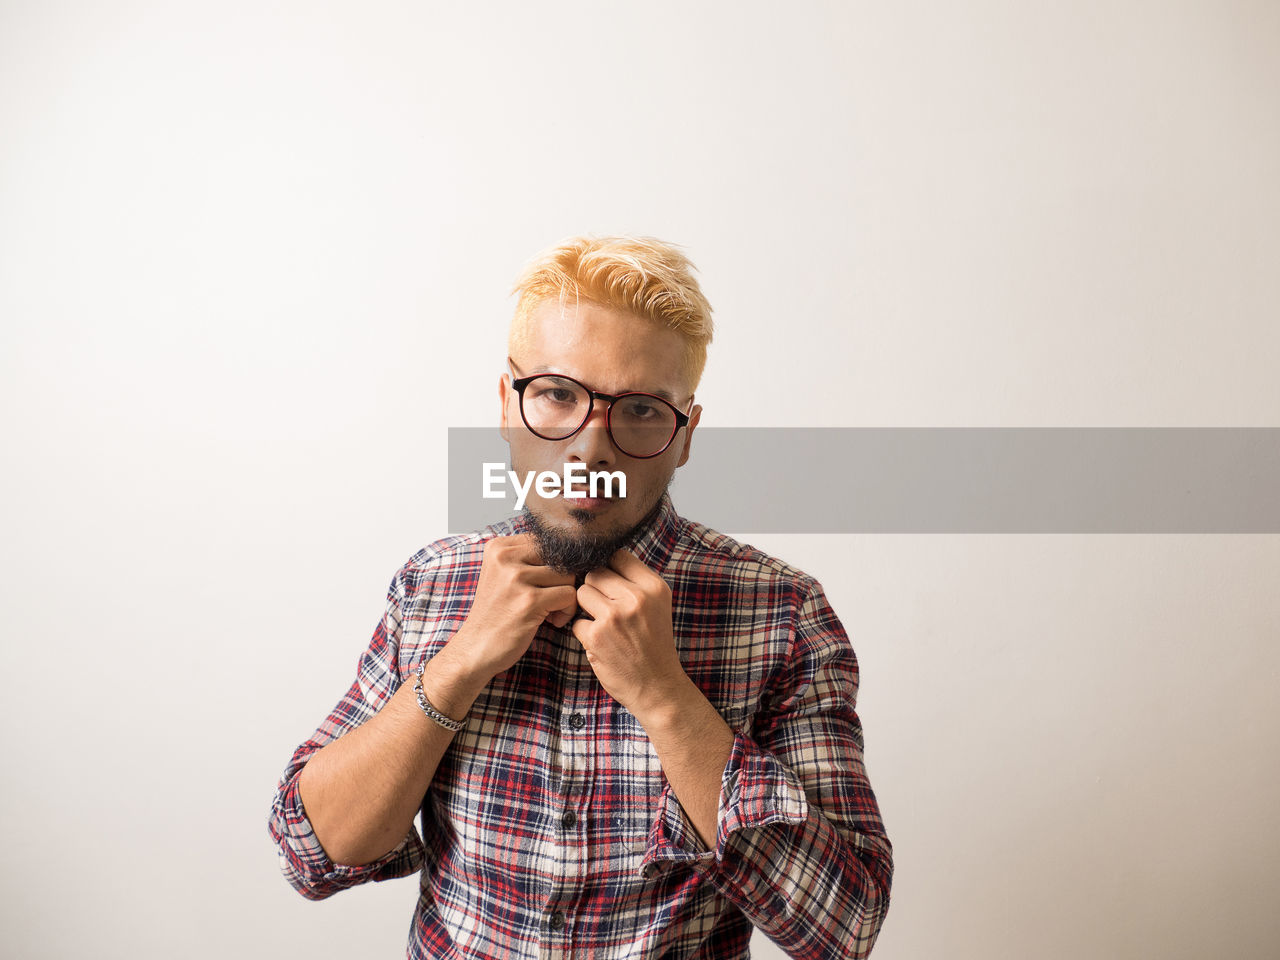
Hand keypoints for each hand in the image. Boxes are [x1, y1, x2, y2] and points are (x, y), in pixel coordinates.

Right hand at [449, 534, 576, 680]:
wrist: (475, 649)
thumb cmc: (497, 613)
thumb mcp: (503, 575)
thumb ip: (528, 558)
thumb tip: (572, 550)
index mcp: (498, 547)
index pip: (548, 542)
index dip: (555, 565)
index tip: (543, 585)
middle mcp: (505, 557)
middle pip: (560, 556)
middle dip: (562, 580)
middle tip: (550, 600)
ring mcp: (516, 578)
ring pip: (568, 576)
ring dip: (565, 597)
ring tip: (549, 611)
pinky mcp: (529, 601)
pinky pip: (569, 595)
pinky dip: (567, 611)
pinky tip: (551, 620)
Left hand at [572, 549, 686, 718]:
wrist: (658, 687)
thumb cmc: (654, 645)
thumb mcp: (657, 606)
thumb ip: (635, 583)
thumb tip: (603, 560)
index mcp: (654, 587)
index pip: (618, 555)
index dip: (609, 568)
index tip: (609, 583)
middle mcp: (636, 598)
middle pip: (595, 572)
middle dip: (594, 588)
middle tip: (604, 608)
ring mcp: (615, 616)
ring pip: (581, 592)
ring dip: (586, 608)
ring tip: (603, 624)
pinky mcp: (597, 636)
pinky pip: (576, 621)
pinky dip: (583, 632)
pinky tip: (600, 643)